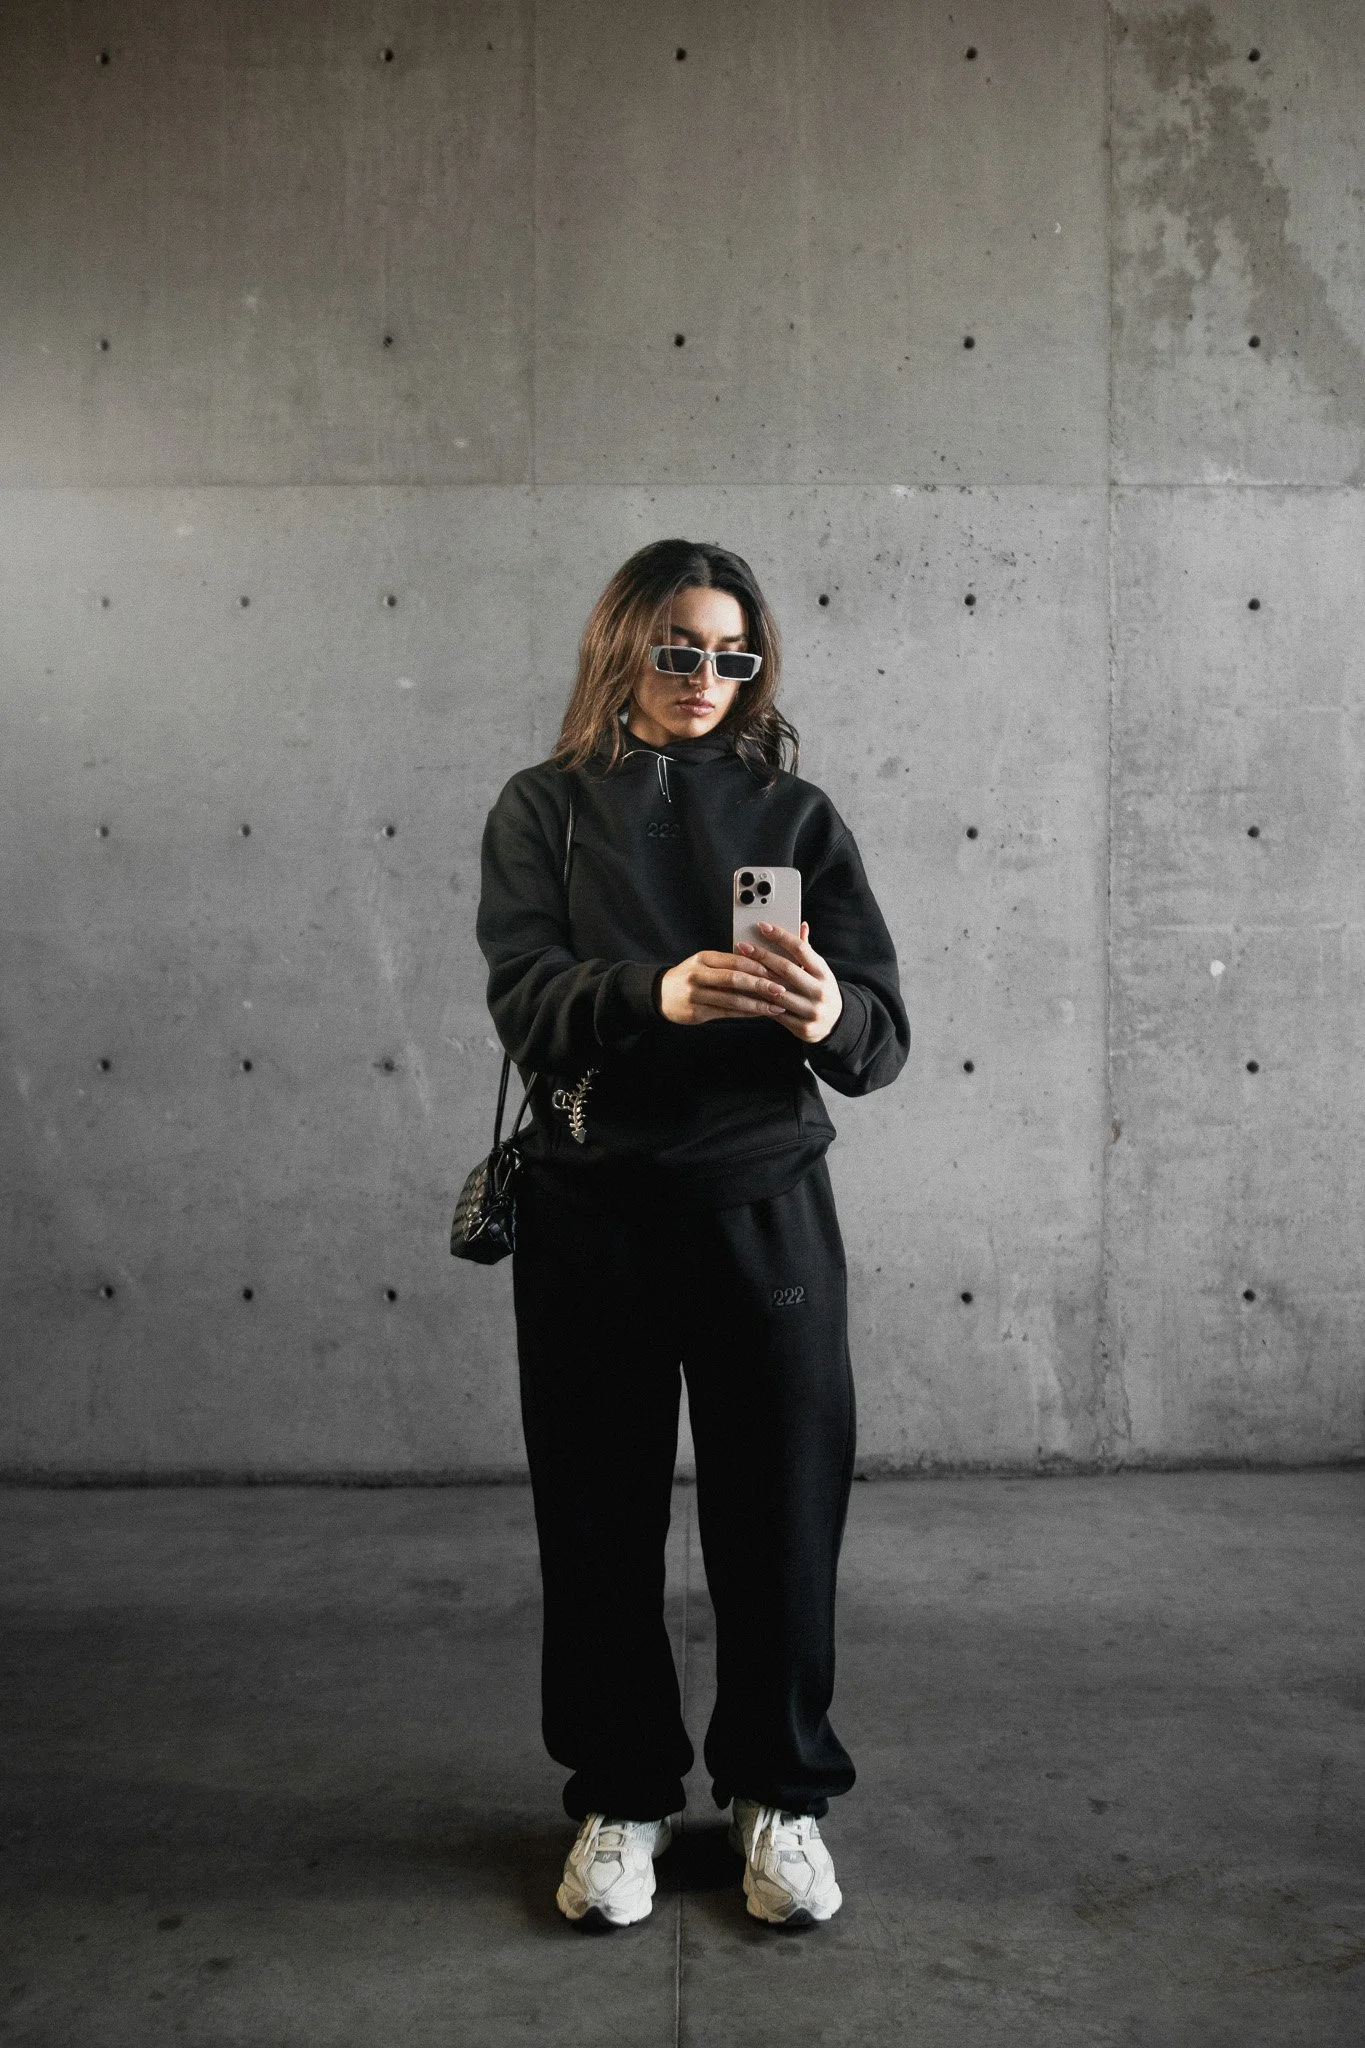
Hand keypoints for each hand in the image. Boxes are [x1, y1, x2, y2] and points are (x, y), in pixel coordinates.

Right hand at [657, 949, 791, 1025]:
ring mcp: (696, 995)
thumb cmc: (690, 976)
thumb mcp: (704, 963)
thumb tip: (762, 964)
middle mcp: (698, 975)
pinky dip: (746, 1014)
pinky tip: (760, 1013)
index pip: (735, 960)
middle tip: (781, 989)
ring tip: (776, 1007)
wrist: (660, 994)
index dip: (758, 966)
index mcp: (703, 958)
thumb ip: (728, 964)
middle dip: (761, 985)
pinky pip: (727, 1013)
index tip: (777, 971)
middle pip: (735, 979)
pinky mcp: (696, 1012)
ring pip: (732, 1000)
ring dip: (757, 1004)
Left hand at [735, 921, 843, 1043]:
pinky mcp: (803, 1027)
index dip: (781, 936)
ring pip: (777, 993)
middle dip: (762, 956)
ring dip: (756, 980)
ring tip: (739, 969)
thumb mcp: (819, 970)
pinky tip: (746, 992)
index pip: (801, 949)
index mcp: (824, 972)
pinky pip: (775, 1013)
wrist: (835, 1023)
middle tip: (742, 946)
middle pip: (786, 969)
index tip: (762, 926)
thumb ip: (807, 951)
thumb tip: (801, 925)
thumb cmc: (820, 989)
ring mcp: (811, 1010)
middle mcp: (820, 991)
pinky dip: (759, 1002)